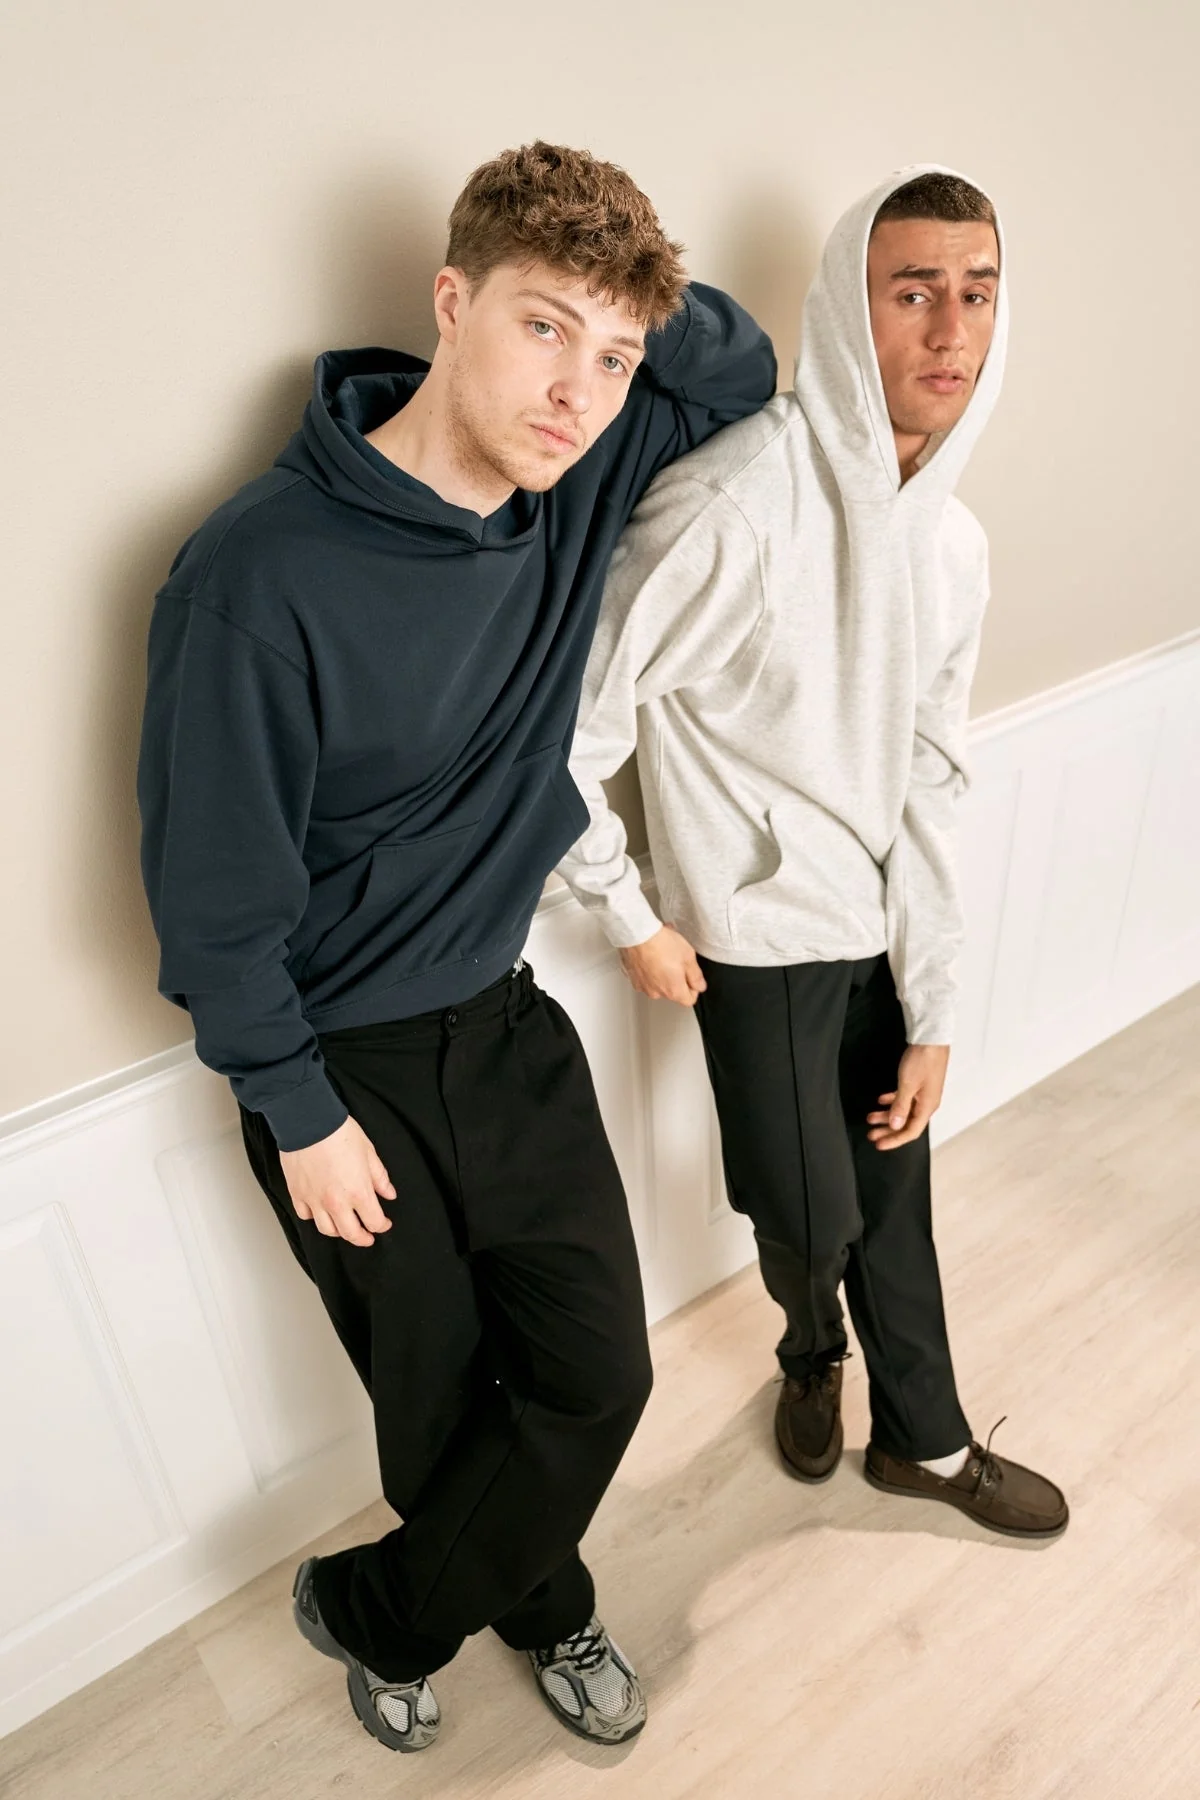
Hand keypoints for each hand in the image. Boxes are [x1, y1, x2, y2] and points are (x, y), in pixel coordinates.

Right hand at [279, 1115, 396, 1245]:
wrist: (308, 1121)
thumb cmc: (339, 1132)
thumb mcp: (369, 1152)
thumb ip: (380, 1178)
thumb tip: (389, 1194)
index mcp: (358, 1192)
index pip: (374, 1222)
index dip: (382, 1225)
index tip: (384, 1223)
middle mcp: (336, 1202)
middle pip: (350, 1234)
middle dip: (362, 1238)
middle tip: (367, 1237)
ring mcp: (314, 1200)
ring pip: (327, 1229)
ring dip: (339, 1231)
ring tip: (345, 1226)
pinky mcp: (297, 1194)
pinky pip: (306, 1215)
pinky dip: (314, 1217)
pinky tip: (320, 1212)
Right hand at [619, 924, 707, 1006]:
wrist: (638, 935)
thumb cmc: (661, 944)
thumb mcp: (688, 957)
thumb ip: (696, 976)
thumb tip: (699, 985)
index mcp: (674, 991)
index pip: (690, 1000)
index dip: (694, 987)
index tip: (692, 977)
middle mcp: (657, 993)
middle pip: (673, 992)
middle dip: (677, 978)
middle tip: (677, 960)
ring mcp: (643, 986)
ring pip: (659, 984)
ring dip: (663, 973)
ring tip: (663, 955)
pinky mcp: (633, 978)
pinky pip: (645, 978)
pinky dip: (649, 970)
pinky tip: (652, 956)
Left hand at [866, 1044, 949, 1150]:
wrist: (931, 1038)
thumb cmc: (923, 1059)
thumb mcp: (907, 1085)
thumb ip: (900, 1106)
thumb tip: (896, 1126)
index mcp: (927, 1106)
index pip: (911, 1132)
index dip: (894, 1140)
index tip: (879, 1144)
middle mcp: (927, 1103)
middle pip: (906, 1123)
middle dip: (888, 1130)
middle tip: (871, 1134)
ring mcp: (923, 1093)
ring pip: (904, 1111)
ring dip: (887, 1115)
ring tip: (871, 1117)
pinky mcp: (919, 1083)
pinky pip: (905, 1098)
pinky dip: (892, 1101)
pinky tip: (881, 1100)